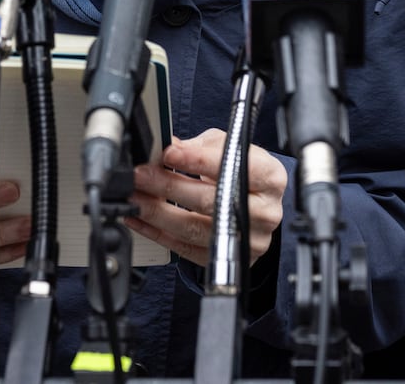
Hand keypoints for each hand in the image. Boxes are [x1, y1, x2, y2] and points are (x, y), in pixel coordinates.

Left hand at [129, 128, 286, 266]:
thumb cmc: (244, 171)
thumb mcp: (228, 148)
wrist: (259, 202)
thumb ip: (199, 147)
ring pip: (196, 229)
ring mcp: (249, 239)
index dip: (197, 160)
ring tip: (135, 199)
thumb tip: (165, 146)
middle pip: (210, 201)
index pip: (231, 167)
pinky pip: (188, 250)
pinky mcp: (230, 258)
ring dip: (158, 214)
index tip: (169, 153)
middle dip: (168, 186)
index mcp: (269, 177)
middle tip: (141, 176)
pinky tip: (141, 220)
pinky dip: (159, 235)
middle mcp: (264, 211)